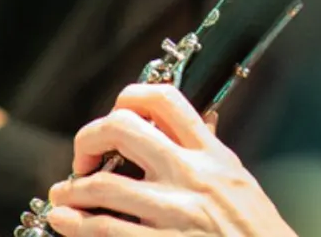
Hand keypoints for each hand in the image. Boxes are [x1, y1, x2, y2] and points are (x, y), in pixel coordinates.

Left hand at [46, 84, 295, 236]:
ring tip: (62, 195)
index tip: (115, 114)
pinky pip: (105, 230)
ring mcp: (174, 213)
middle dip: (89, 139)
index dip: (130, 97)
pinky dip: (76, 224)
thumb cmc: (257, 232)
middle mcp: (190, 176)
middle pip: (122, 129)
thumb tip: (197, 122)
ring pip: (103, 186)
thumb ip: (210, 151)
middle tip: (83, 157)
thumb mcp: (238, 181)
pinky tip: (65, 221)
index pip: (165, 100)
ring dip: (72, 190)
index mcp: (211, 155)